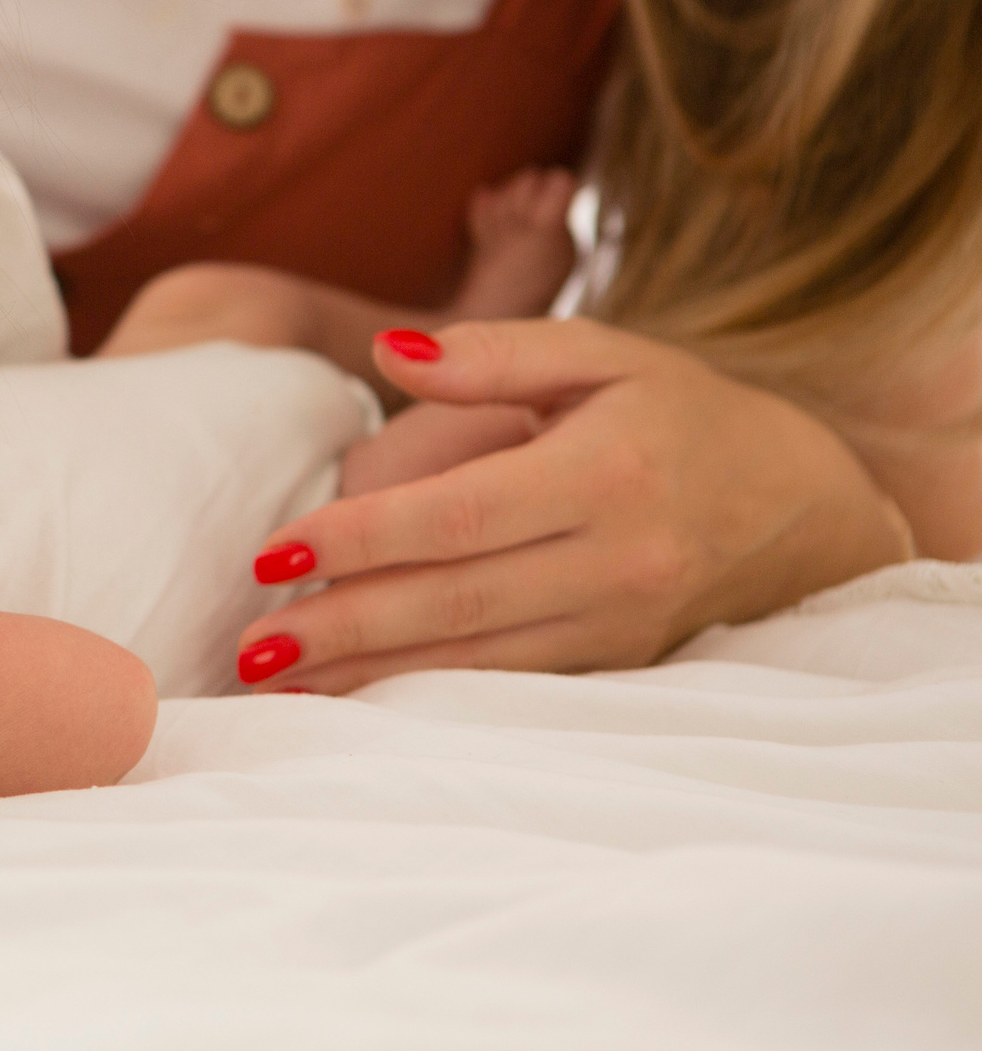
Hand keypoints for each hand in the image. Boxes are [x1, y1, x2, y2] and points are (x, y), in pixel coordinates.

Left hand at [237, 318, 915, 692]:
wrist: (801, 501)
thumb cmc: (677, 409)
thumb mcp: (601, 352)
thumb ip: (492, 350)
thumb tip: (389, 354)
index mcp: (605, 472)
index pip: (459, 515)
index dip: (362, 538)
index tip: (273, 552)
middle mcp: (616, 559)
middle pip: (457, 599)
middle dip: (344, 627)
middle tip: (249, 644)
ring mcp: (620, 622)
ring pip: (476, 659)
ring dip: (370, 676)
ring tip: (276, 683)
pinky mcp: (616, 662)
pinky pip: (508, 684)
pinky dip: (425, 695)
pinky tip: (354, 699)